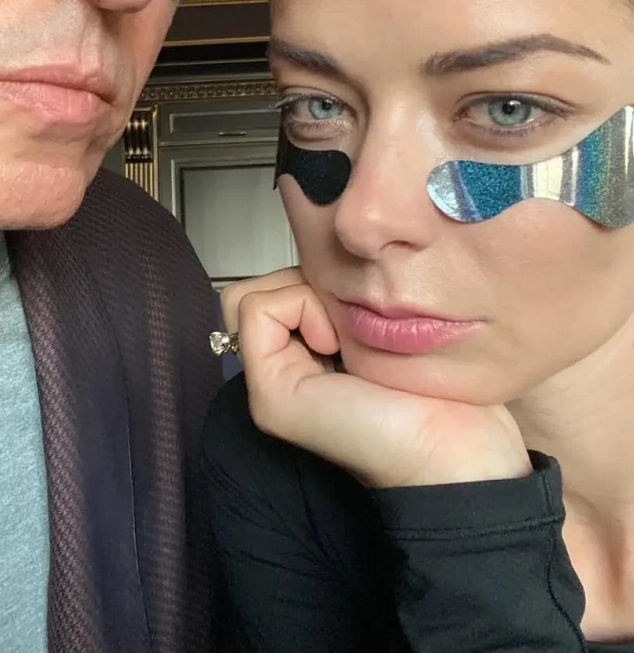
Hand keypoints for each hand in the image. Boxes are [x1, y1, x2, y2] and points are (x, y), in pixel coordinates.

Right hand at [221, 270, 532, 488]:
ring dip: (301, 295)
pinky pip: (257, 309)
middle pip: (254, 290)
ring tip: (344, 335)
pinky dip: (299, 307)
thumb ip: (334, 296)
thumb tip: (319, 255)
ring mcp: (266, 389)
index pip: (267, 291)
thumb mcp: (371, 321)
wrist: (453, 448)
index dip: (306, 281)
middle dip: (301, 284)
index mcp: (299, 360)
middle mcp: (274, 375)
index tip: (354, 309)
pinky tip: (336, 342)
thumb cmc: (431, 386)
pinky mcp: (271, 395)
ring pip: (249, 297)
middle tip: (346, 323)